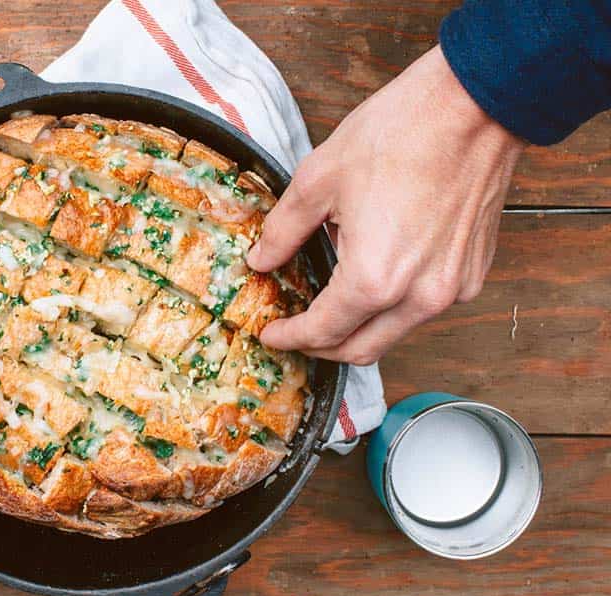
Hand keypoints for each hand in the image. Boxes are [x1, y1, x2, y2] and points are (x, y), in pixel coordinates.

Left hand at [248, 45, 524, 364]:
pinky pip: (423, 309)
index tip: (272, 334)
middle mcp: (418, 296)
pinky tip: (373, 278)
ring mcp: (451, 289)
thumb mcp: (319, 180)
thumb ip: (283, 231)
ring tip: (330, 300)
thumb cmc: (402, 133)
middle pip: (361, 349)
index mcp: (375, 278)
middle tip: (296, 331)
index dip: (291, 337)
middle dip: (322, 347)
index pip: (323, 331)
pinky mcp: (471, 274)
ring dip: (358, 327)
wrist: (473, 106)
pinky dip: (392, 306)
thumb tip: (262, 260)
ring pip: (393, 333)